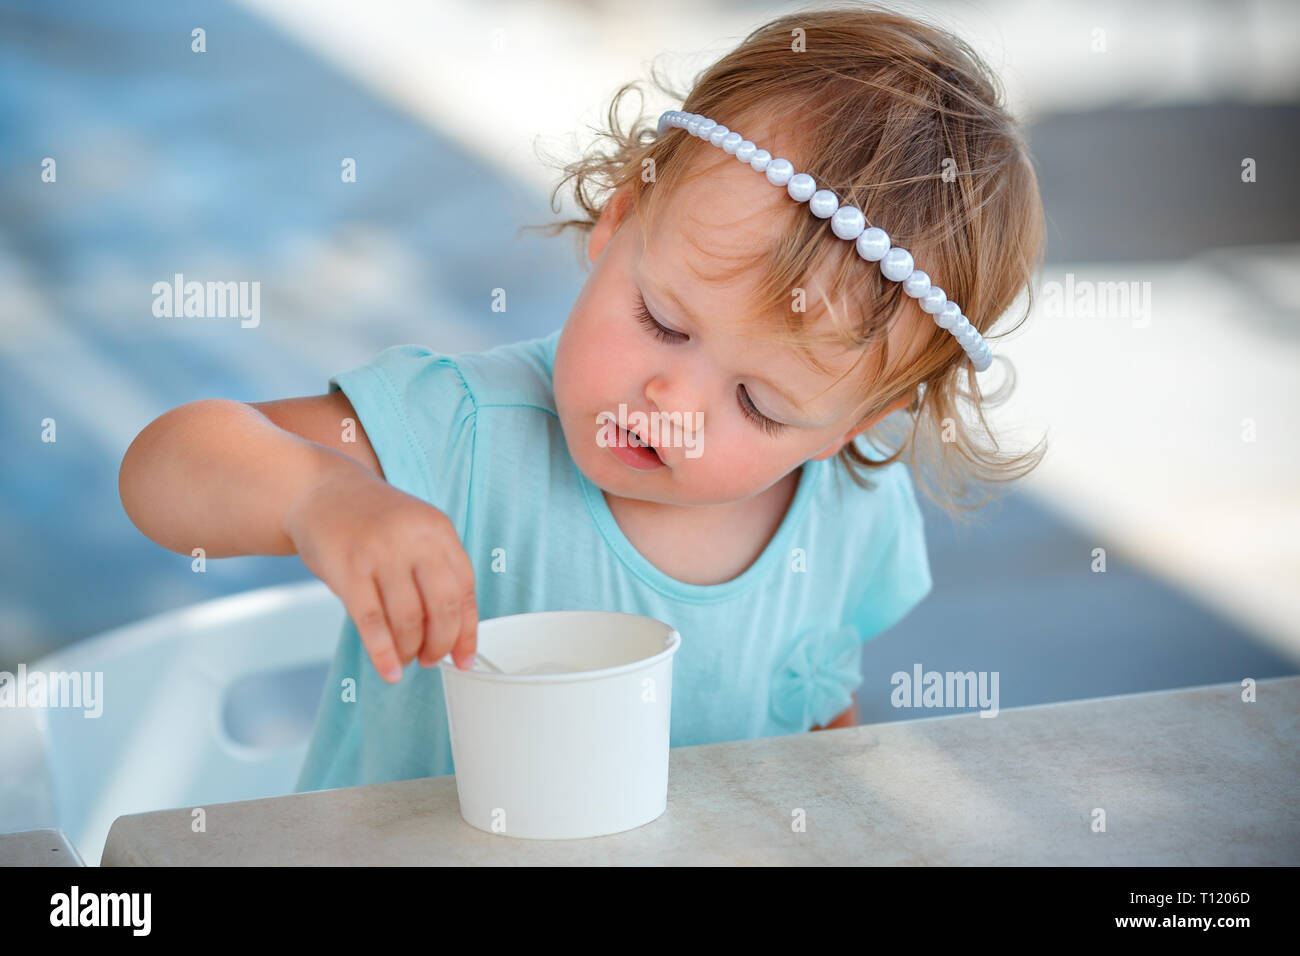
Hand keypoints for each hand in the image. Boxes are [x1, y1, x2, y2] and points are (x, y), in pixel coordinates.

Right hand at [284, 466, 476, 682]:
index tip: (464, 658)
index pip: (465, 588)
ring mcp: (380, 553)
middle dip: (440, 644)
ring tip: (405, 659)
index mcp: (438, 529)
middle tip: (431, 660)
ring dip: (409, 650)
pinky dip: (383, 653)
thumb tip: (455, 634)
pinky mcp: (348, 570)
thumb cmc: (373, 522)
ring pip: (407, 619)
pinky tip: (389, 670)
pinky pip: (372, 622)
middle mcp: (414, 539)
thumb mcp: (415, 531)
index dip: (467, 630)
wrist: (319, 491)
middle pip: (442, 607)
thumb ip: (436, 571)